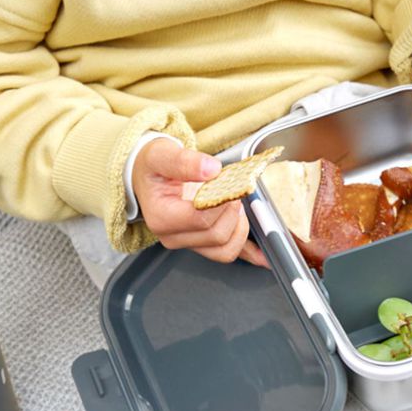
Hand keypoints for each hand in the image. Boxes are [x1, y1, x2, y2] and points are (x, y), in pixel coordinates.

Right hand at [132, 139, 267, 266]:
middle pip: (217, 235)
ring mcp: (189, 243)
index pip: (200, 218)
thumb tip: (210, 169)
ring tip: (235, 203)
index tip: (226, 182)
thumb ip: (184, 161)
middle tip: (232, 188)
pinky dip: (249, 254)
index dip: (220, 201)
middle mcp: (173, 236)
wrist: (147, 176)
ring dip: (240, 226)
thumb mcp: (161, 154)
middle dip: (232, 210)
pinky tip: (264, 256)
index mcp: (162, 217)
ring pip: (225, 250)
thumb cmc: (152, 168)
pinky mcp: (203, 244)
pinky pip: (229, 254)